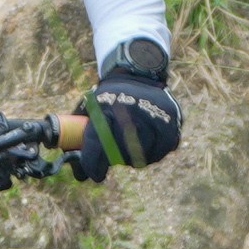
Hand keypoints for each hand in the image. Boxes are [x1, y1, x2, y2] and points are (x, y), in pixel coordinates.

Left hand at [73, 43, 181, 178]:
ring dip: (132, 157)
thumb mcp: (89, 109)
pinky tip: (145, 142)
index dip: (93, 165)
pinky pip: (158, 153)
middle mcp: (130, 115)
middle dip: (113, 159)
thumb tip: (78, 174)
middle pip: (119, 155)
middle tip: (112, 155)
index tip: (94, 174)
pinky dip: (150, 153)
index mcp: (106, 110)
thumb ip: (79, 138)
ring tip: (128, 144)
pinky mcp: (170, 126)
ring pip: (140, 157)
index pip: (96, 146)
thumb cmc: (108, 97)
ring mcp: (152, 120)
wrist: (139, 73)